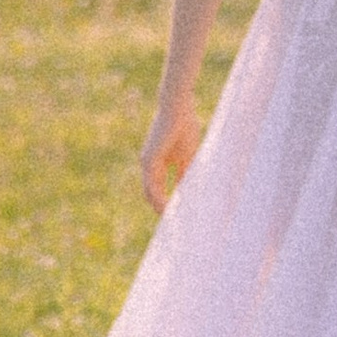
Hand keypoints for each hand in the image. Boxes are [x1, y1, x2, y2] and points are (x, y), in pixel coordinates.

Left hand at [141, 96, 201, 212]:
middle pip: (153, 195)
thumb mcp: (187, 156)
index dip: (168, 203)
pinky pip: (152, 186)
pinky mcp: (149, 160)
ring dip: (161, 209)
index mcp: (157, 163)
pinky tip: (168, 209)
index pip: (160, 189)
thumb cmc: (183, 127)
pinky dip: (160, 199)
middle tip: (173, 227)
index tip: (178, 217)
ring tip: (172, 223)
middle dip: (162, 210)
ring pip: (151, 194)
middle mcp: (149, 165)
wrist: (176, 109)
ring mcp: (147, 163)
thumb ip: (185, 173)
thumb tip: (189, 191)